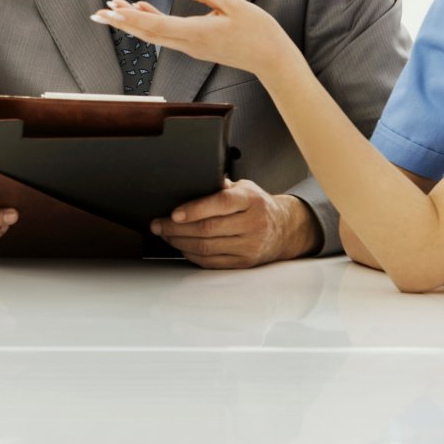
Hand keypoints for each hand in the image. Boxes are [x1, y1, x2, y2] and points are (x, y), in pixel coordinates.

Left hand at [90, 0, 296, 82]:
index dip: (130, 18)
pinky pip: (166, 35)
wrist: (272, 59)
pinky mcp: (196, 47)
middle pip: (147, 33)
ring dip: (132, 23)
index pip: (155, 26)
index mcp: (197, 33)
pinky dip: (151, 24)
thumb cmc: (258, 30)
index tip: (111, 10)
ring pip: (154, 35)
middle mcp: (189, 44)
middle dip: (120, 23)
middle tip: (96, 14)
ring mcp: (191, 48)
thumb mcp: (234, 4)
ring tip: (111, 9)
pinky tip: (141, 11)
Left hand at [152, 179, 314, 267]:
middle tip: (158, 225)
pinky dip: (192, 255)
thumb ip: (220, 185)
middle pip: (207, 229)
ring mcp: (250, 245)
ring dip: (179, 242)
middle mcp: (252, 223)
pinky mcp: (245, 262)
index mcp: (250, 200)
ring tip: (165, 235)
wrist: (285, 229)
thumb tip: (190, 181)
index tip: (173, 213)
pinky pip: (212, 261)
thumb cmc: (256, 204)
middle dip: (176, 228)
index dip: (194, 209)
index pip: (220, 204)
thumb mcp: (244, 187)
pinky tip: (181, 247)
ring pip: (206, 247)